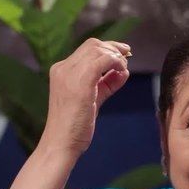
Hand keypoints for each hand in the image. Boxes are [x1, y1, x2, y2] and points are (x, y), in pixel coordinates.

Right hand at [41, 38, 130, 156]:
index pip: (86, 50)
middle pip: (92, 45)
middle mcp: (63, 68)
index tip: (122, 56)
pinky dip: (116, 63)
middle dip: (113, 47)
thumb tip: (123, 72)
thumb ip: (106, 85)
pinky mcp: (81, 82)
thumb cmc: (74, 128)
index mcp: (61, 71)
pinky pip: (103, 61)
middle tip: (127, 56)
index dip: (107, 49)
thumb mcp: (91, 100)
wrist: (61, 144)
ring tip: (124, 68)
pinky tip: (122, 72)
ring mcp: (70, 74)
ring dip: (116, 56)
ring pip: (98, 49)